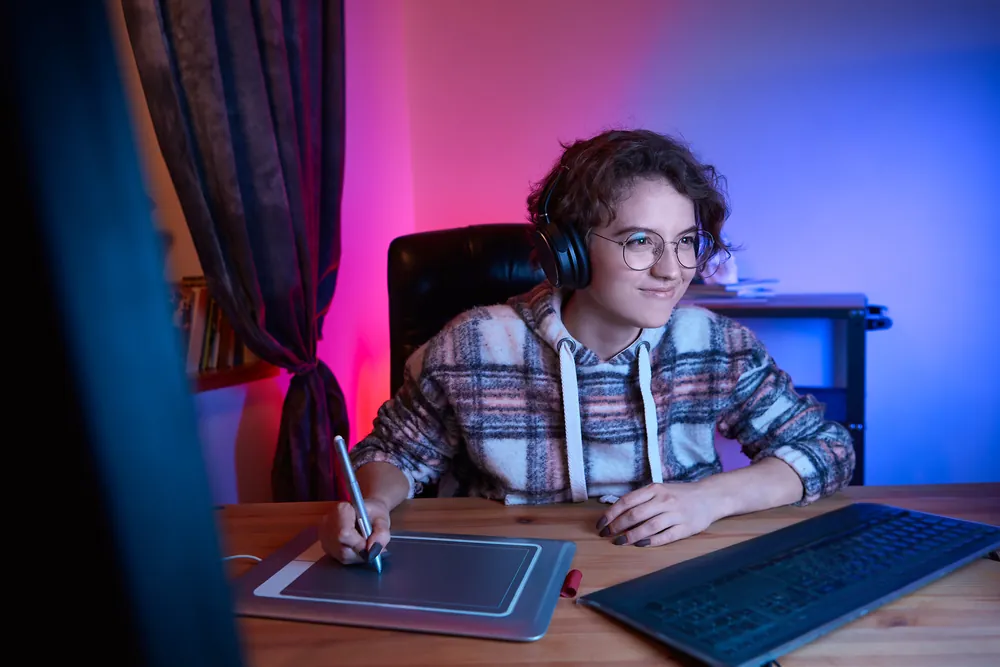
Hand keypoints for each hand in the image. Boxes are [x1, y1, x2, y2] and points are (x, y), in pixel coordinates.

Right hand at [318, 497, 391, 564]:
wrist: (366, 511)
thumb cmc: (373, 513)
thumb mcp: (383, 520)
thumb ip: (382, 534)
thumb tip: (373, 552)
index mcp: (341, 510)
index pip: (345, 534)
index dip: (360, 544)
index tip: (371, 544)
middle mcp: (328, 522)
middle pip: (343, 548)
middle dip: (361, 552)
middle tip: (372, 545)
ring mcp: (324, 535)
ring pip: (342, 556)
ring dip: (358, 555)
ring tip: (366, 545)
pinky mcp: (326, 545)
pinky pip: (340, 558)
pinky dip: (353, 556)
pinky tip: (358, 547)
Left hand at [596, 482, 718, 546]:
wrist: (709, 497)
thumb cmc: (679, 495)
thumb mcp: (659, 490)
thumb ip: (640, 499)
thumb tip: (615, 512)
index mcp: (654, 489)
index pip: (627, 501)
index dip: (611, 514)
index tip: (601, 524)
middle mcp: (664, 500)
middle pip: (635, 514)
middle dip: (617, 526)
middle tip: (607, 535)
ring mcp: (676, 514)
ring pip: (649, 526)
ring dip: (631, 536)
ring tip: (620, 542)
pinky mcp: (686, 527)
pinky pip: (666, 536)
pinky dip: (651, 541)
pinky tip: (640, 545)